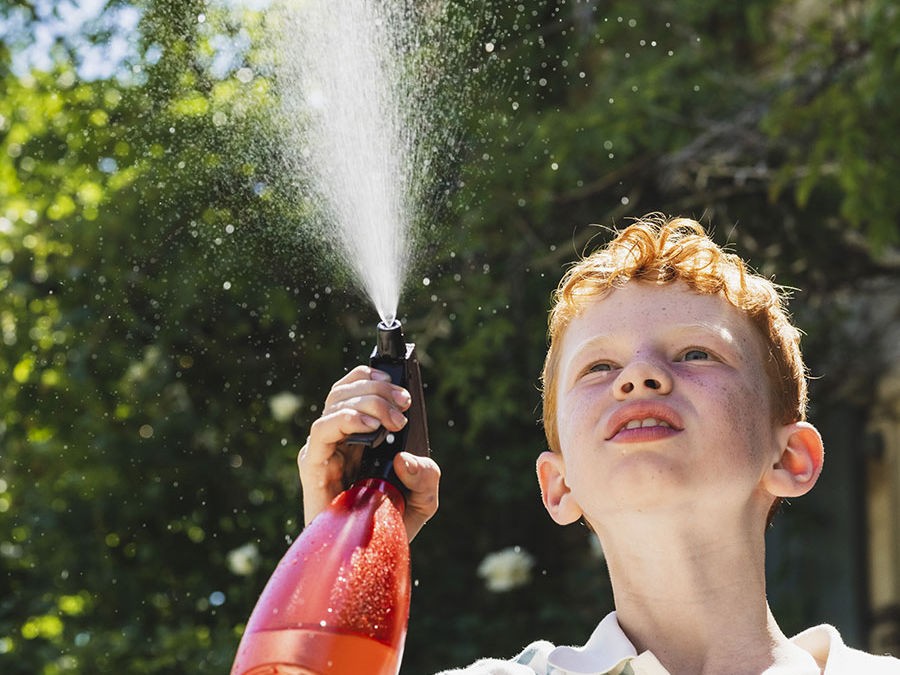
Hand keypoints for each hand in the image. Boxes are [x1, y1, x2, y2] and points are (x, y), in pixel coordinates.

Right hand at [297, 365, 439, 540]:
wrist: (368, 564)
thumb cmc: (391, 526)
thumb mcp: (425, 499)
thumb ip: (427, 475)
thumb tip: (404, 457)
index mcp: (361, 437)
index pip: (355, 388)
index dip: (374, 378)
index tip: (403, 390)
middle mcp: (339, 439)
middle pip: (346, 390)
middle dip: (378, 389)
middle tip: (403, 406)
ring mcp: (324, 451)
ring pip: (334, 402)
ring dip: (367, 402)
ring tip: (392, 421)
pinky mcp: (313, 467)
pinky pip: (321, 431)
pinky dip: (344, 419)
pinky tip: (370, 427)